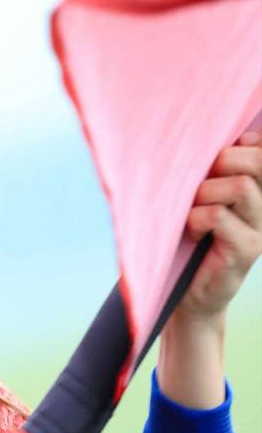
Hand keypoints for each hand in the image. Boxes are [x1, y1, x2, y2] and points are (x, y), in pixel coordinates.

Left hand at [157, 131, 260, 408]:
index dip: (244, 143)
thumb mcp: (188, 201)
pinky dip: (197, 218)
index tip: (216, 153)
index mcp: (252, 189)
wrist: (183, 294)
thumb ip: (198, 174)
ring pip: (241, 186)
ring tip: (191, 211)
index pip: (261, 151)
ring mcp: (258, 228)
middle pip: (257, 161)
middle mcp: (261, 206)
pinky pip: (220, 217)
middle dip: (224, 160)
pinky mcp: (246, 251)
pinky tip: (190, 232)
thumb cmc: (179, 241)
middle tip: (199, 182)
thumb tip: (182, 137)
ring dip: (205, 192)